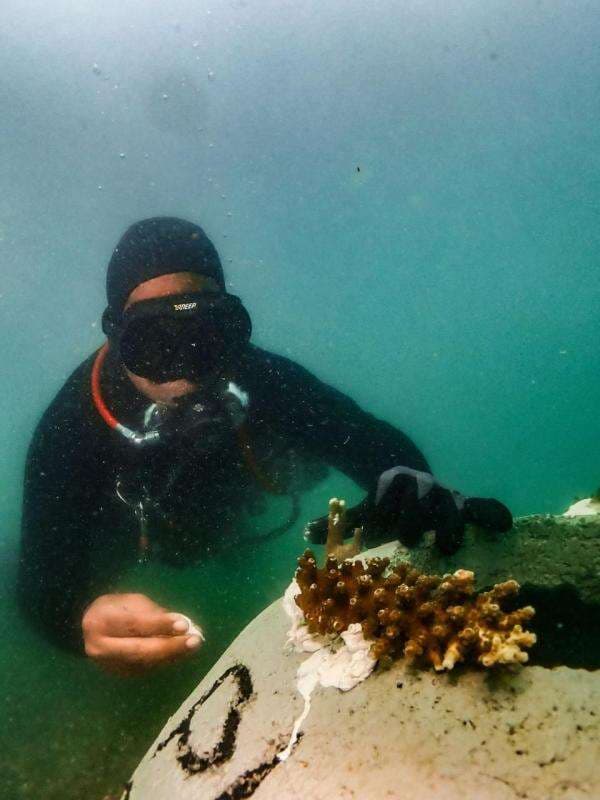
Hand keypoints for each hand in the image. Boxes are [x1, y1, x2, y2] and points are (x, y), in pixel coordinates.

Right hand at [82, 593, 202, 675]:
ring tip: (193, 645)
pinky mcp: (120, 674)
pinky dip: (167, 659)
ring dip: (173, 654)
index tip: (184, 624)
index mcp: (100, 621)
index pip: (133, 625)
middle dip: (170, 646)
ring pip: (146, 662)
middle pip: (139, 650)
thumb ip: (153, 613)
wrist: (90, 628)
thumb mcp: (131, 601)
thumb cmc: (116, 609)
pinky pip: (147, 667)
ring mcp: (110, 665)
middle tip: (194, 640)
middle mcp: (100, 647)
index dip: (159, 625)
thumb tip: (182, 623)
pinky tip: (182, 652)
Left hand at [305, 467, 511, 555]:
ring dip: (450, 525)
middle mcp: (422, 485)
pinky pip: (484, 505)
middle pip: (423, 499)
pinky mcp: (465, 505)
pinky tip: (505, 527)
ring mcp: (446, 494)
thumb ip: (337, 522)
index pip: (391, 495)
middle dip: (417, 520)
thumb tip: (304, 535)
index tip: (382, 530)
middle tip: (410, 542)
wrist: (410, 483)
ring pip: (453, 505)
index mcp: (394, 482)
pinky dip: (493, 513)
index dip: (387, 513)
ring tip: (445, 547)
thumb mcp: (362, 511)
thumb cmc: (384, 506)